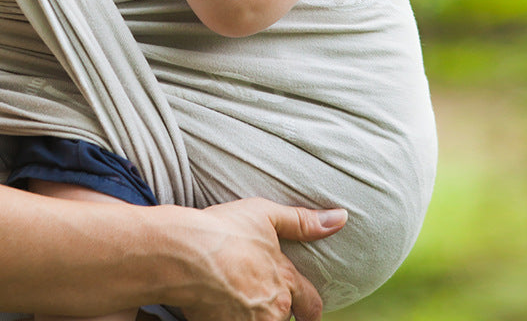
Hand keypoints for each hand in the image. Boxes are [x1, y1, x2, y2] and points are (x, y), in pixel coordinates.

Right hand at [178, 199, 346, 320]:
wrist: (185, 255)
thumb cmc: (224, 230)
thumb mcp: (265, 215)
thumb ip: (303, 221)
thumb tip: (341, 218)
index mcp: (285, 281)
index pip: (311, 305)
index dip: (311, 312)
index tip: (309, 315)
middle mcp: (272, 309)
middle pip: (282, 319)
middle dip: (275, 312)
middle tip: (259, 300)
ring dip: (252, 316)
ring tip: (235, 300)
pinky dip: (229, 318)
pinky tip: (217, 308)